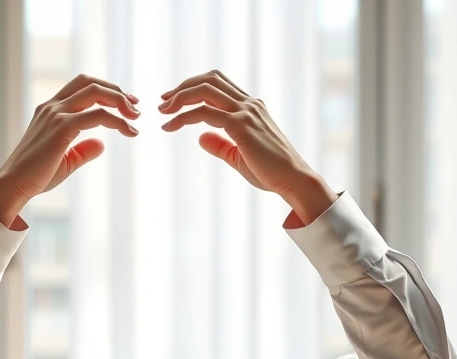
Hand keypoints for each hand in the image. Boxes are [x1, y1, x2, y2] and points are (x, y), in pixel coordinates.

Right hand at [0, 74, 139, 227]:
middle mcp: (53, 107)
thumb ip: (83, 150)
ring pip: (96, 93)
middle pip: (91, 83)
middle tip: (135, 107)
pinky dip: (117, 121)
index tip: (126, 104)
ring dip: (121, 101)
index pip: (82, 86)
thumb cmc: (36, 176)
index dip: (106, 90)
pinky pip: (98, 116)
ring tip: (135, 117)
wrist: (14, 185)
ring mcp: (56, 115)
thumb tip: (101, 144)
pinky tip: (128, 131)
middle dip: (117, 91)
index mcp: (50, 109)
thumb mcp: (65, 160)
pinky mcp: (62, 128)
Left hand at [158, 70, 336, 224]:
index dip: (193, 87)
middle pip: (209, 80)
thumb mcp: (239, 156)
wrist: (293, 180)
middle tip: (163, 102)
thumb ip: (220, 144)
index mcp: (250, 107)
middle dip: (182, 88)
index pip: (218, 83)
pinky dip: (184, 116)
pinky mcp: (241, 126)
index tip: (173, 100)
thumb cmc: (271, 172)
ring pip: (205, 90)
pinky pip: (205, 113)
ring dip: (179, 98)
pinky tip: (171, 126)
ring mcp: (245, 112)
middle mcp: (248, 104)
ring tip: (163, 112)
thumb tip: (200, 138)